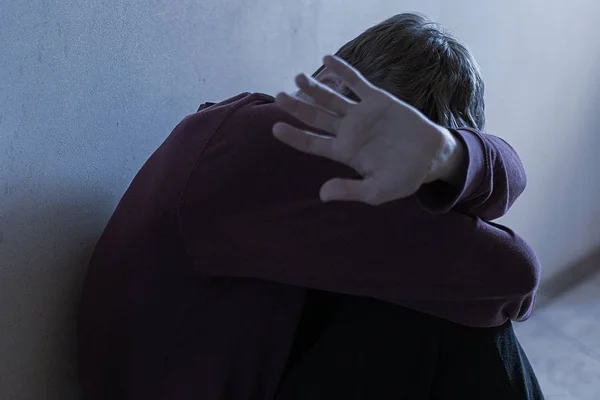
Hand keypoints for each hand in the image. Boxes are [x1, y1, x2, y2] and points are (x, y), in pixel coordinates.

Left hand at [273, 55, 463, 205]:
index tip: (275, 128)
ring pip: (332, 98)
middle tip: (279, 97)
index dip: (294, 136)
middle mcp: (348, 131)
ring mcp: (361, 114)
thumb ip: (349, 191)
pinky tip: (327, 59)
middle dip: (297, 107)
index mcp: (344, 152)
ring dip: (314, 88)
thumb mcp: (376, 191)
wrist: (432, 158)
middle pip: (316, 117)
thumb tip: (321, 195)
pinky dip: (342, 70)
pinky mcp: (377, 100)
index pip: (313, 143)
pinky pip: (356, 82)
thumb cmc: (404, 178)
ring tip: (298, 77)